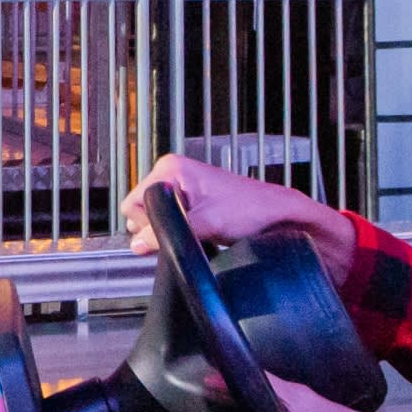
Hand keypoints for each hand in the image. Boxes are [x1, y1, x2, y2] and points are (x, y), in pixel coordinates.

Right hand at [122, 154, 354, 281]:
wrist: (278, 216)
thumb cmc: (250, 210)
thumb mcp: (206, 223)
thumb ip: (169, 233)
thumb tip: (138, 243)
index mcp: (171, 168)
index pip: (133, 202)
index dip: (146, 224)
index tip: (164, 236)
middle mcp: (173, 173)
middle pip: (141, 209)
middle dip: (157, 227)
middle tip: (186, 234)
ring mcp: (182, 186)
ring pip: (155, 216)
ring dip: (170, 229)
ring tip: (195, 233)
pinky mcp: (192, 200)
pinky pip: (170, 218)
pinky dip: (179, 229)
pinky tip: (196, 234)